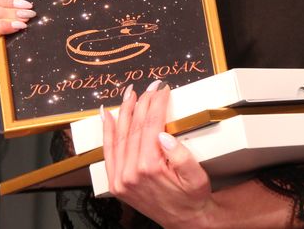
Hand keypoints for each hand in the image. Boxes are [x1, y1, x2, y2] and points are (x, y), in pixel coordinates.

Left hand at [103, 80, 213, 228]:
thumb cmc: (192, 197)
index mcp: (150, 168)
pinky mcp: (116, 182)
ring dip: (124, 111)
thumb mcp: (196, 177)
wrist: (184, 220)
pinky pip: (109, 151)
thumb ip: (182, 156)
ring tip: (130, 94)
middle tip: (151, 87)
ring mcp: (120, 178)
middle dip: (142, 103)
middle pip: (135, 127)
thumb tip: (163, 135)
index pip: (151, 125)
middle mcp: (131, 173)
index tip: (162, 90)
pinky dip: (107, 132)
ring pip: (120, 136)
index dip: (156, 104)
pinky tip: (107, 116)